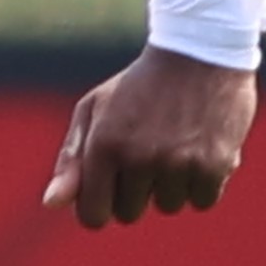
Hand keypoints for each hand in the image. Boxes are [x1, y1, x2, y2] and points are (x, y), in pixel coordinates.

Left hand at [40, 48, 255, 227]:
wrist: (200, 50)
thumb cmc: (140, 86)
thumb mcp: (95, 109)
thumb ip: (71, 158)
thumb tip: (51, 204)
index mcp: (104, 145)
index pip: (93, 215)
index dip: (100, 205)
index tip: (110, 190)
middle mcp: (140, 157)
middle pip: (130, 213)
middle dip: (135, 191)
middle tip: (147, 151)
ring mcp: (178, 163)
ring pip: (169, 205)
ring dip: (171, 185)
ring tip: (176, 145)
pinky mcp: (215, 164)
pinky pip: (203, 200)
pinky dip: (203, 182)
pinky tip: (200, 149)